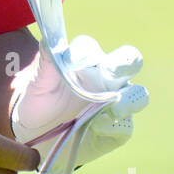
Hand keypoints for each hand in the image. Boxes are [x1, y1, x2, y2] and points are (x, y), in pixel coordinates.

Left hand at [9, 35, 147, 173]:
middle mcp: (106, 77)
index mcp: (85, 61)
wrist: (38, 133)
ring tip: (114, 111)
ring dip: (129, 101)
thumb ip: (45, 62)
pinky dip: (113, 129)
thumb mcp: (36, 83)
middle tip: (111, 71)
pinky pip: (124, 127)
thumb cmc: (39, 99)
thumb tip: (48, 40)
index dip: (84, 53)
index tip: (73, 62)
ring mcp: (115, 102)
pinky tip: (97, 129)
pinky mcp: (117, 127)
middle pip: (128, 61)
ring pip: (137, 94)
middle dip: (125, 64)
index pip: (90, 48)